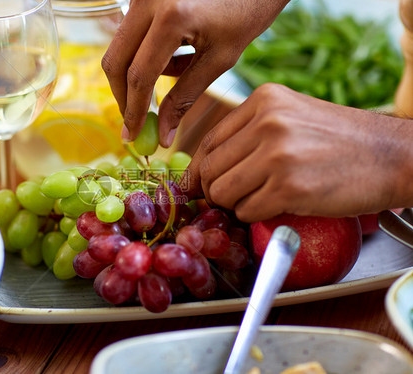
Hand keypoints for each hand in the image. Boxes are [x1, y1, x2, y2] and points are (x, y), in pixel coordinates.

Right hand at [102, 0, 288, 146]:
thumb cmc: (248, 11)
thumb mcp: (219, 59)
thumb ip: (185, 97)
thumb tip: (163, 134)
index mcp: (171, 17)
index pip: (139, 76)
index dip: (134, 111)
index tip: (133, 135)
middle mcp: (149, 0)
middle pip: (115, 61)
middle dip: (123, 96)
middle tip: (135, 121)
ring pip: (120, 47)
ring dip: (135, 74)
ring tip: (171, 79)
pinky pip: (131, 32)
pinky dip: (143, 54)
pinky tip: (174, 56)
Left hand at [183, 83, 412, 221]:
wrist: (393, 156)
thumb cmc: (340, 141)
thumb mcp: (292, 117)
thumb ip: (249, 135)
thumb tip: (204, 168)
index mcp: (264, 100)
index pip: (209, 142)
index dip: (201, 170)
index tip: (203, 185)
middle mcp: (267, 122)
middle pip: (210, 170)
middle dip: (215, 192)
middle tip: (232, 199)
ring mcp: (278, 155)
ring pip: (223, 194)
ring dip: (236, 205)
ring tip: (262, 199)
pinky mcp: (290, 187)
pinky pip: (247, 212)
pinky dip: (255, 216)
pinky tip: (278, 206)